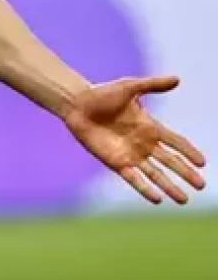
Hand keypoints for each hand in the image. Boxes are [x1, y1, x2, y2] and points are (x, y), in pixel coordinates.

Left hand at [63, 76, 205, 203]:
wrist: (76, 104)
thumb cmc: (102, 94)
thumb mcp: (128, 87)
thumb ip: (152, 85)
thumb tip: (177, 79)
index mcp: (150, 126)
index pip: (176, 141)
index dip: (189, 151)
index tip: (203, 163)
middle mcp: (143, 143)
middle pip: (170, 161)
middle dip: (186, 173)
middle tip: (201, 186)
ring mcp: (130, 154)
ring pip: (155, 174)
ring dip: (170, 187)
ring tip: (184, 200)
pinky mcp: (115, 162)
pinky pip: (134, 178)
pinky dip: (145, 189)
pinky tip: (157, 199)